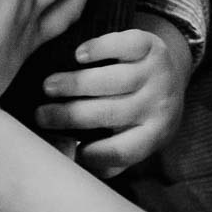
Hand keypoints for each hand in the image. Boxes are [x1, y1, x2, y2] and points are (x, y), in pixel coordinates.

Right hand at [34, 14, 190, 177]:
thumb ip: (108, 160)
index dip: (97, 154)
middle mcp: (158, 104)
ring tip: (48, 86)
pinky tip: (80, 55)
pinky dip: (101, 48)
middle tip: (40, 115)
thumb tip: (71, 166)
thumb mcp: (134, 140)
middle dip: (70, 115)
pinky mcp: (151, 46)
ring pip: (113, 80)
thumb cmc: (140, 116)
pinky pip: (125, 46)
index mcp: (154, 134)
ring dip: (75, 83)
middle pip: (111, 113)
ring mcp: (156, 74)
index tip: (71, 149)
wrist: (172, 77)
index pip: (126, 150)